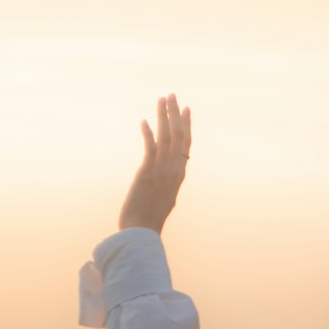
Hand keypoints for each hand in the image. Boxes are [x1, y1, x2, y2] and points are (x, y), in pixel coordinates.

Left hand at [118, 93, 191, 233]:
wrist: (141, 232)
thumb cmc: (149, 219)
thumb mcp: (165, 199)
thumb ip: (168, 184)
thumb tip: (169, 180)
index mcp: (179, 174)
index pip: (186, 143)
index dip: (186, 124)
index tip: (186, 109)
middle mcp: (174, 169)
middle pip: (179, 135)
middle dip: (176, 113)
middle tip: (173, 95)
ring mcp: (162, 170)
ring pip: (167, 137)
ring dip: (164, 116)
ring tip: (162, 99)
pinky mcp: (147, 172)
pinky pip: (150, 147)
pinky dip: (148, 133)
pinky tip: (144, 121)